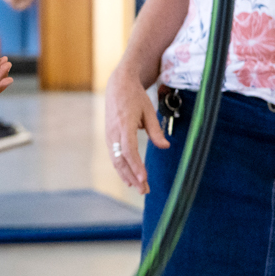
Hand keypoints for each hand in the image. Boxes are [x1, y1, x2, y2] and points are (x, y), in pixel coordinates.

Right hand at [103, 66, 166, 192]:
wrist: (118, 85)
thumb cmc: (135, 97)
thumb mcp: (149, 111)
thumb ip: (156, 130)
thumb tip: (165, 146)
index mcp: (124, 124)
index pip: (128, 150)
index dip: (136, 165)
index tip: (144, 177)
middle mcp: (114, 132)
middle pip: (121, 160)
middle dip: (132, 177)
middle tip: (145, 190)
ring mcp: (109, 136)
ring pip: (116, 161)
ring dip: (127, 176)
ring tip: (139, 188)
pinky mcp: (109, 138)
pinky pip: (114, 157)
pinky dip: (122, 169)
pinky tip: (129, 178)